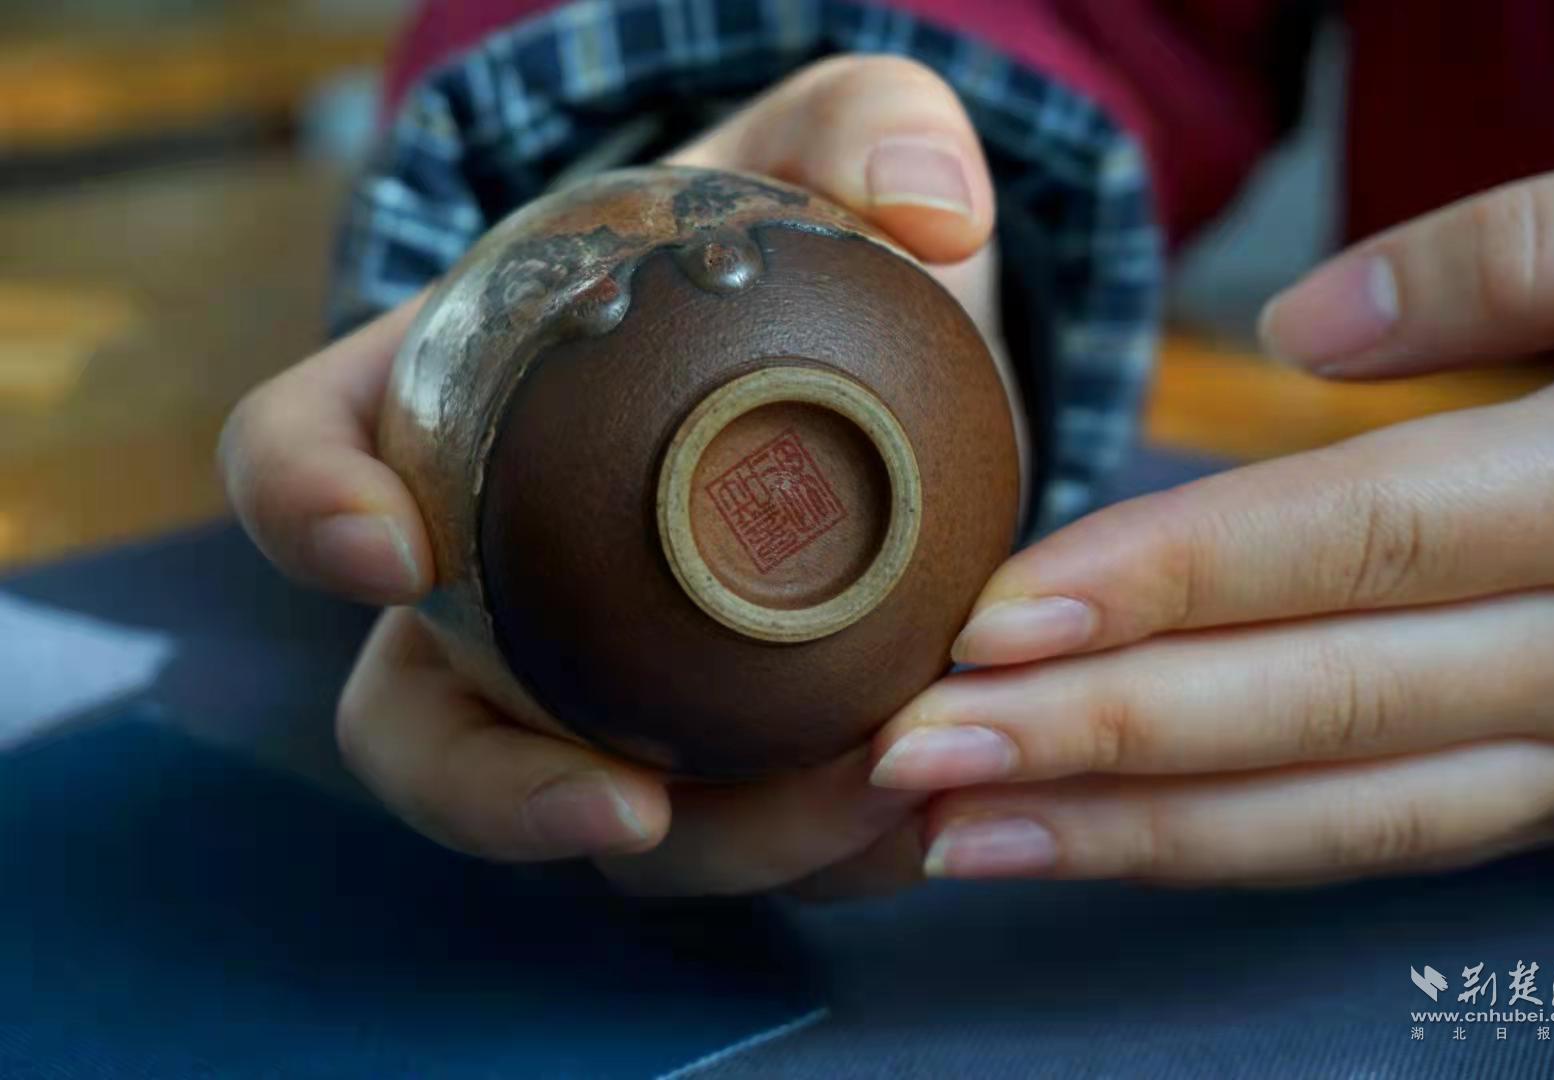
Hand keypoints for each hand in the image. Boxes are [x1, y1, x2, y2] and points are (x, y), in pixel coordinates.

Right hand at [220, 55, 1004, 896]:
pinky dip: (803, 848)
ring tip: (849, 807)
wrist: (877, 357)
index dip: (307, 514)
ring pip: (575, 807)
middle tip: (625, 803)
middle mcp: (484, 580)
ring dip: (699, 844)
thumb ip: (865, 130)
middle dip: (489, 792)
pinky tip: (907, 819)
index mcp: (443, 411)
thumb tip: (929, 211)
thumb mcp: (825, 152)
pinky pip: (720, 832)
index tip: (394, 553)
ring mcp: (584, 680)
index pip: (297, 457)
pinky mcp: (699, 745)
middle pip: (409, 725)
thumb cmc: (794, 249)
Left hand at [869, 157, 1553, 885]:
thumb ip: (1519, 259)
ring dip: (1138, 830)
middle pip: (1310, 701)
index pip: (1347, 541)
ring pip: (1338, 809)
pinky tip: (1111, 837)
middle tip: (912, 758)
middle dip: (1096, 737)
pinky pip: (1389, 835)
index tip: (988, 619)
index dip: (1162, 583)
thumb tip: (1308, 334)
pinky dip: (1238, 847)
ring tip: (966, 833)